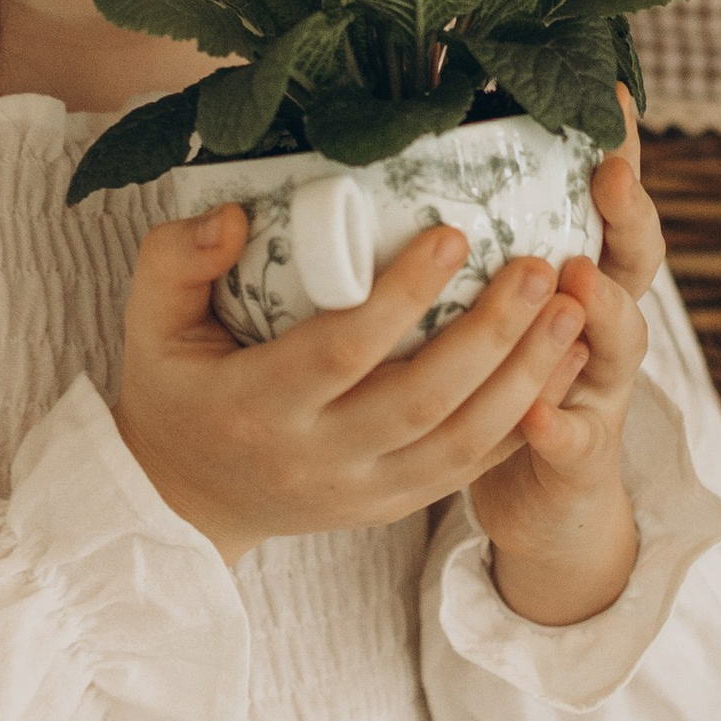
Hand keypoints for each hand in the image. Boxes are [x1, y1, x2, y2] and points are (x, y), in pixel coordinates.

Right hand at [115, 211, 590, 570]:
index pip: (341, 351)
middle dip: (492, 336)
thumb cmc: (173, 391)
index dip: (402, 297)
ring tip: (571, 313)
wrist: (185, 502)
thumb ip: (176, 257)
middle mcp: (316, 458)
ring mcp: (361, 491)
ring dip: (526, 380)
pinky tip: (564, 369)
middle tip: (540, 269)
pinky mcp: (393, 507)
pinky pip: (470, 471)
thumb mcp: (149, 322)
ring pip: (461, 444)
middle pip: (421, 401)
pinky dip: (524, 422)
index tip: (454, 236)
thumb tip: (238, 213)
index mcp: (257, 403)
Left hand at [469, 101, 661, 628]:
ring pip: (619, 345)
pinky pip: (576, 441)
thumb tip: (423, 122)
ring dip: (605, 312)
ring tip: (578, 284)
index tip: (610, 100)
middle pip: (633, 262)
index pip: (610, 204)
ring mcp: (600, 391)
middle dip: (628, 217)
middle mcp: (604, 325)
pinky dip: (561, 427)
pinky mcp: (581, 456)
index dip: (616, 153)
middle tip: (609, 178)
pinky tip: (541, 416)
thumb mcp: (498, 293)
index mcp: (584, 274)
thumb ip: (478, 224)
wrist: (542, 496)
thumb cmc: (498, 374)